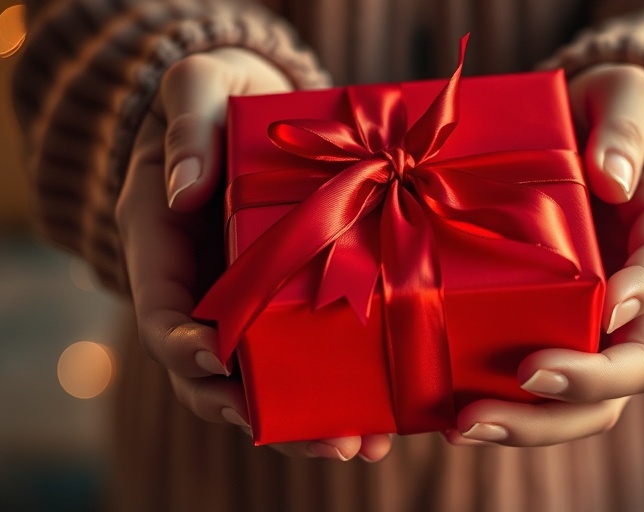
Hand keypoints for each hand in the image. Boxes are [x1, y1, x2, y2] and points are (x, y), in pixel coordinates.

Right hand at [115, 48, 391, 461]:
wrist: (257, 106)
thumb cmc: (220, 95)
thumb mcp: (198, 88)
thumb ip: (187, 127)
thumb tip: (183, 192)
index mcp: (163, 243)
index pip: (161, 310)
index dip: (183, 346)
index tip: (216, 361)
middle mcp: (204, 286)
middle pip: (216, 372)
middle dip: (259, 411)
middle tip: (317, 436)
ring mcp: (250, 300)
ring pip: (266, 378)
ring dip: (308, 419)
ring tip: (361, 444)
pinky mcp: (294, 300)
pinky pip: (309, 352)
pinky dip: (340, 386)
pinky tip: (385, 414)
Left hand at [447, 64, 643, 445]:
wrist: (590, 141)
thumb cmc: (610, 116)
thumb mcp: (627, 95)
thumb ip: (626, 124)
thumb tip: (612, 178)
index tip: (609, 303)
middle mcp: (640, 296)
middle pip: (632, 367)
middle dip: (581, 387)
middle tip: (521, 381)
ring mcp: (597, 326)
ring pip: (587, 401)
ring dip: (532, 422)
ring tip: (465, 425)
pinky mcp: (553, 334)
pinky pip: (538, 389)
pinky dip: (501, 409)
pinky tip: (447, 412)